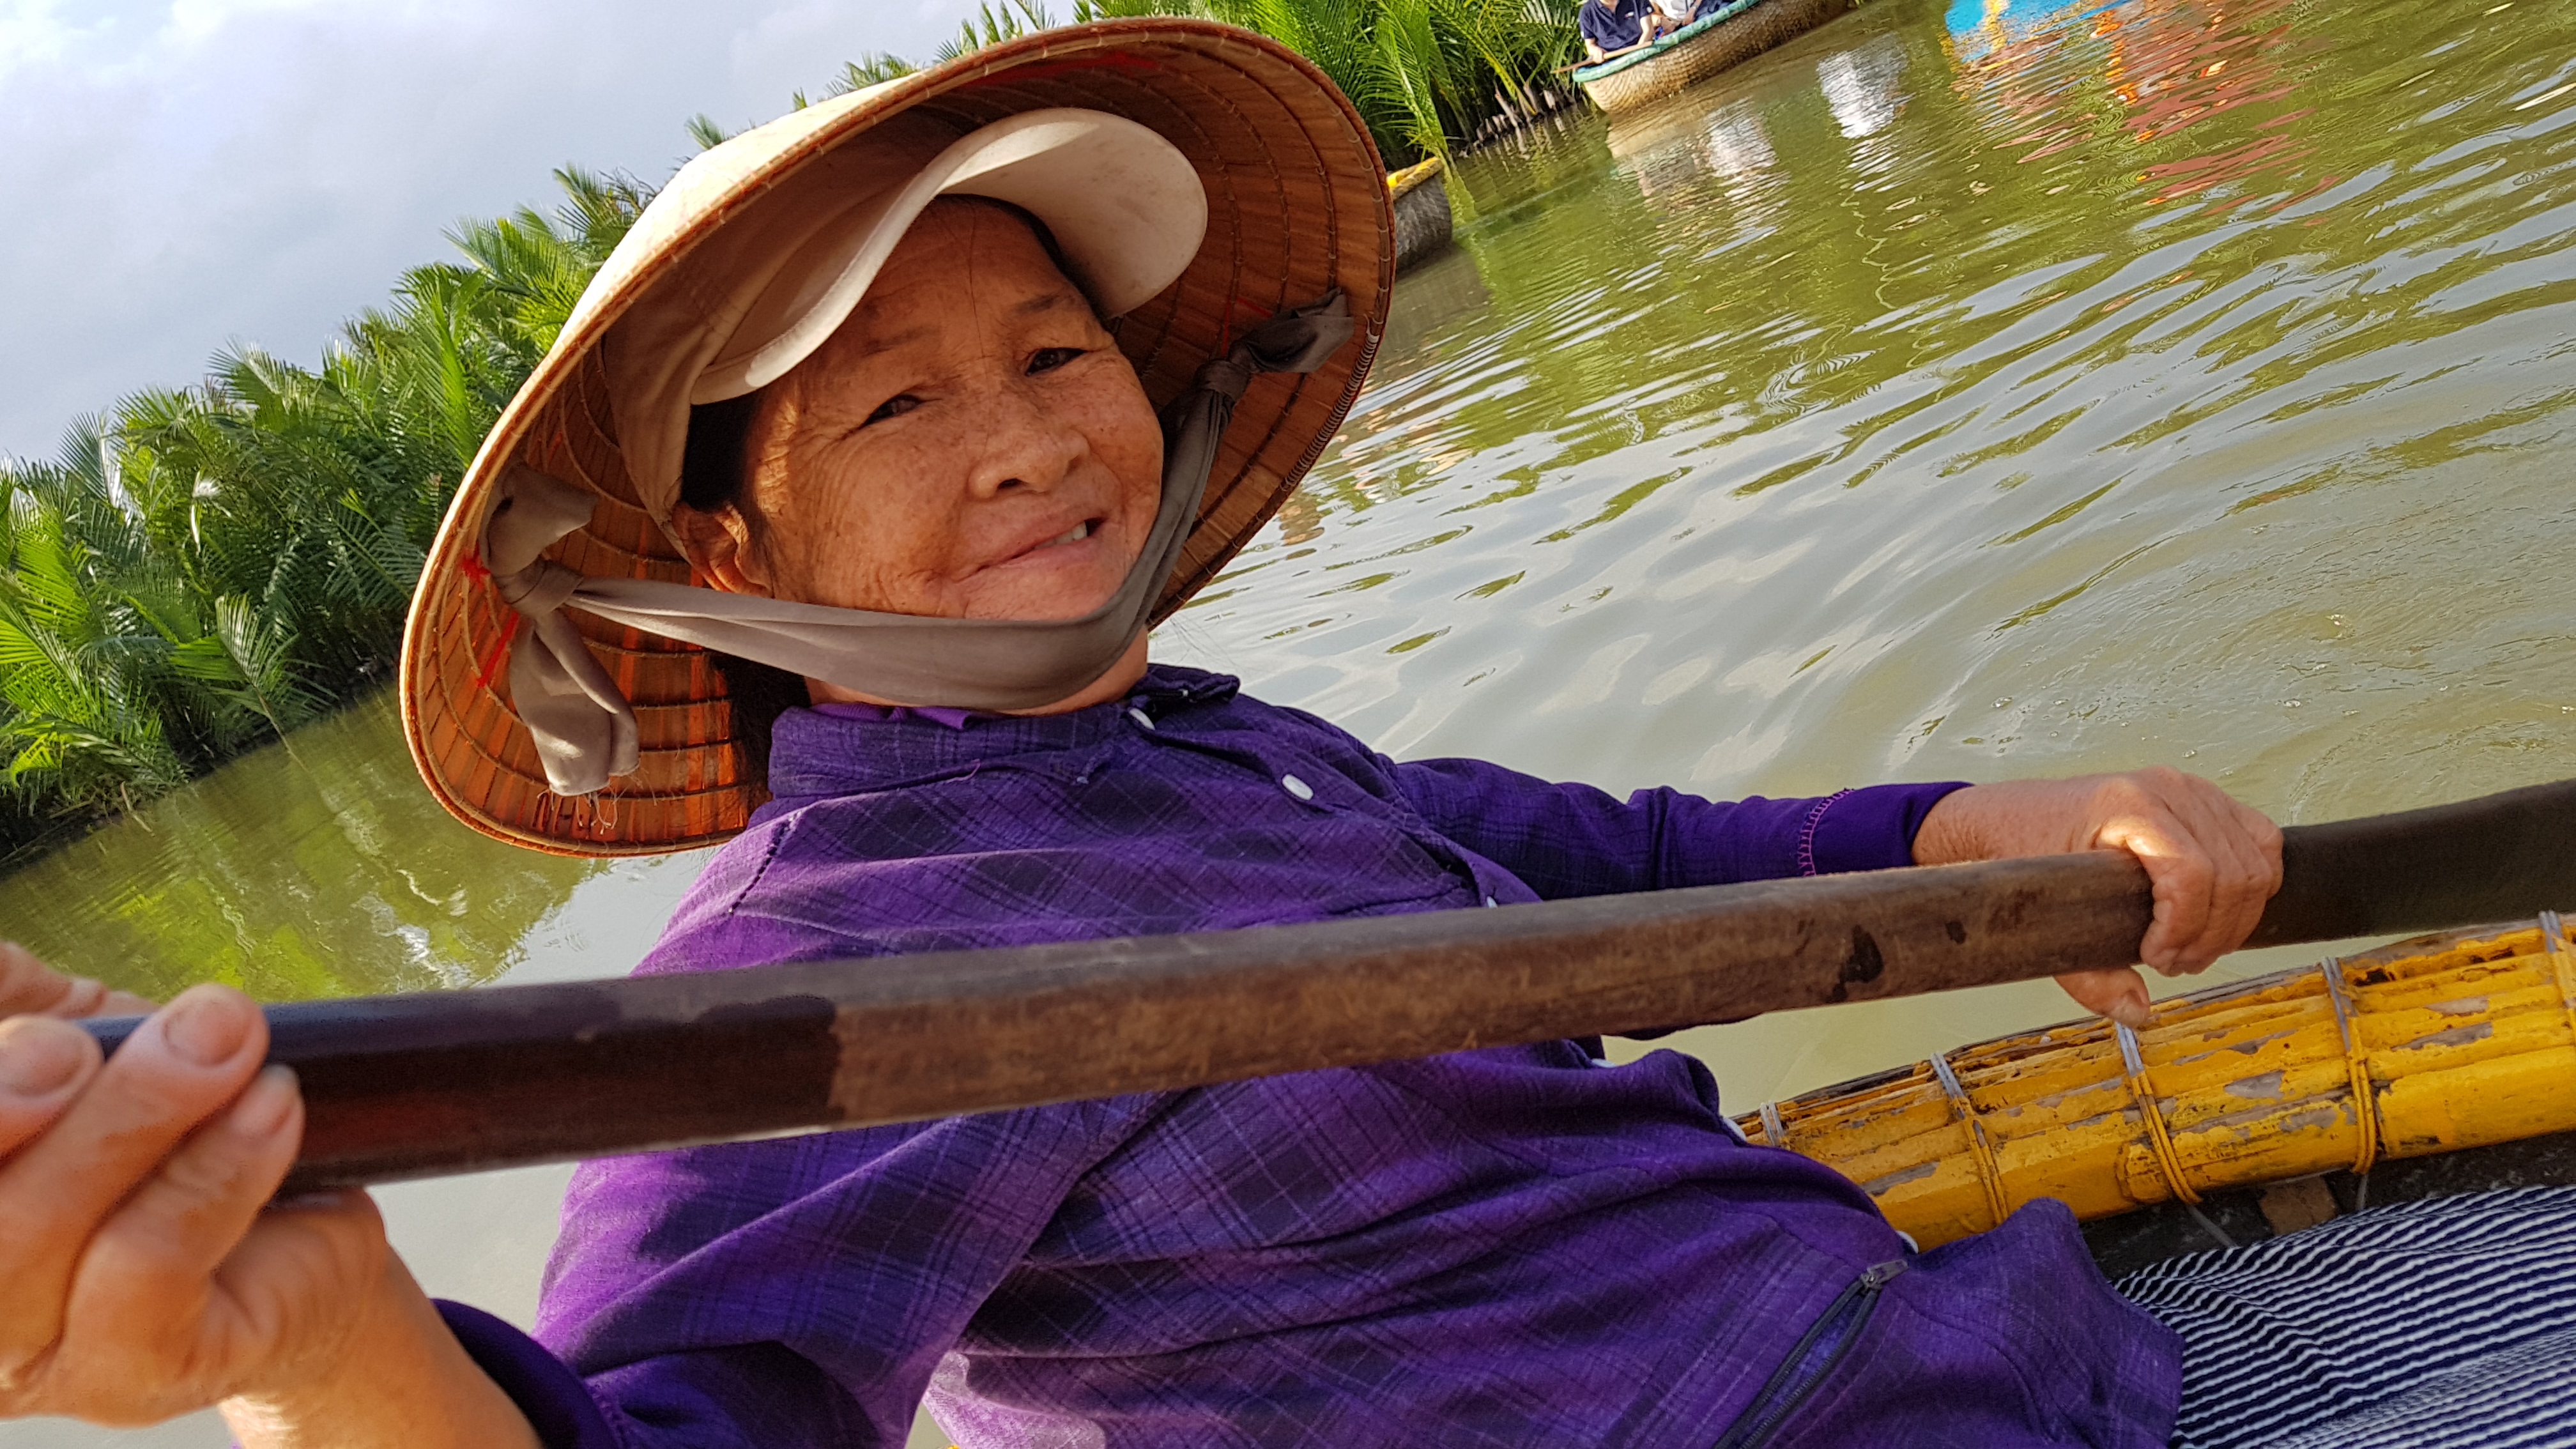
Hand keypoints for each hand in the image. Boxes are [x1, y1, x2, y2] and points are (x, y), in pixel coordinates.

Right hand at [0, 945, 535, 1446]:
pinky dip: (215, 1166)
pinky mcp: (134, 1370)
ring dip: (136, 1114)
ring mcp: (32, 1352)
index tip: (37, 1026)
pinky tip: (269, 1108)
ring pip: (35, 1227)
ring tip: (224, 1040)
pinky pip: (150, 1259)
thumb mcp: (89, 1052)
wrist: (301, 1243)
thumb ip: (23, 1006)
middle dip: (17, 1089)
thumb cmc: (174, 1149)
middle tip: (93, 1033)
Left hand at [1911, 769, 2282, 1027]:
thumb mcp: (2044, 917)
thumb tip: (2137, 1010)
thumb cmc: (2028, 852)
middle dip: (2211, 935)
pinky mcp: (2210, 800)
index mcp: (2127, 807)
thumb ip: (2088, 974)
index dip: (2186, 928)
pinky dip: (2253, 888)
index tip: (2159, 958)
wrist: (2015, 817)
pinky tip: (2216, 916)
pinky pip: (2262, 844)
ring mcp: (2193, 791)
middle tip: (2175, 964)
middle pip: (2234, 874)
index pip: (2192, 872)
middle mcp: (2168, 790)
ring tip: (2192, 946)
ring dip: (2234, 919)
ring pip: (2257, 863)